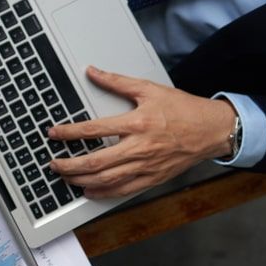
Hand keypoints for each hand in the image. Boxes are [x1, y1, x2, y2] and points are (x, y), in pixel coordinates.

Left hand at [48, 66, 235, 198]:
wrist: (212, 130)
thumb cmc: (183, 109)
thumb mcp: (149, 89)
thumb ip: (117, 81)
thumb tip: (92, 71)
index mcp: (137, 123)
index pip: (94, 130)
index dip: (70, 133)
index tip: (54, 133)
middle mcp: (140, 147)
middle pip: (97, 162)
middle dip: (70, 165)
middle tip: (53, 163)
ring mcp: (147, 166)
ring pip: (108, 180)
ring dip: (82, 181)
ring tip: (65, 178)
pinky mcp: (154, 178)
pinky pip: (125, 190)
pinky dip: (105, 193)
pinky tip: (90, 192)